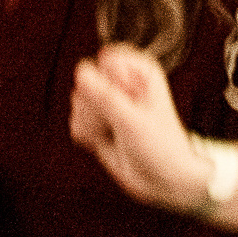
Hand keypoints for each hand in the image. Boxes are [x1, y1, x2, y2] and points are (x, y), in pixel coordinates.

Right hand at [70, 44, 213, 212]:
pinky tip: (103, 140)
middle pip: (87, 82)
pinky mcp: (98, 122)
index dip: (108, 81)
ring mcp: (109, 103)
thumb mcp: (132, 120)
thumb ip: (105, 96)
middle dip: (94, 106)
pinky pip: (76, 121)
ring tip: (112, 132)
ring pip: (78, 102)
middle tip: (116, 120)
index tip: (123, 98)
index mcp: (142, 72)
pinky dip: (85, 134)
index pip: (108, 58)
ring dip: (89, 121)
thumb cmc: (160, 145)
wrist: (161, 178)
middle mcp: (124, 84)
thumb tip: (81, 70)